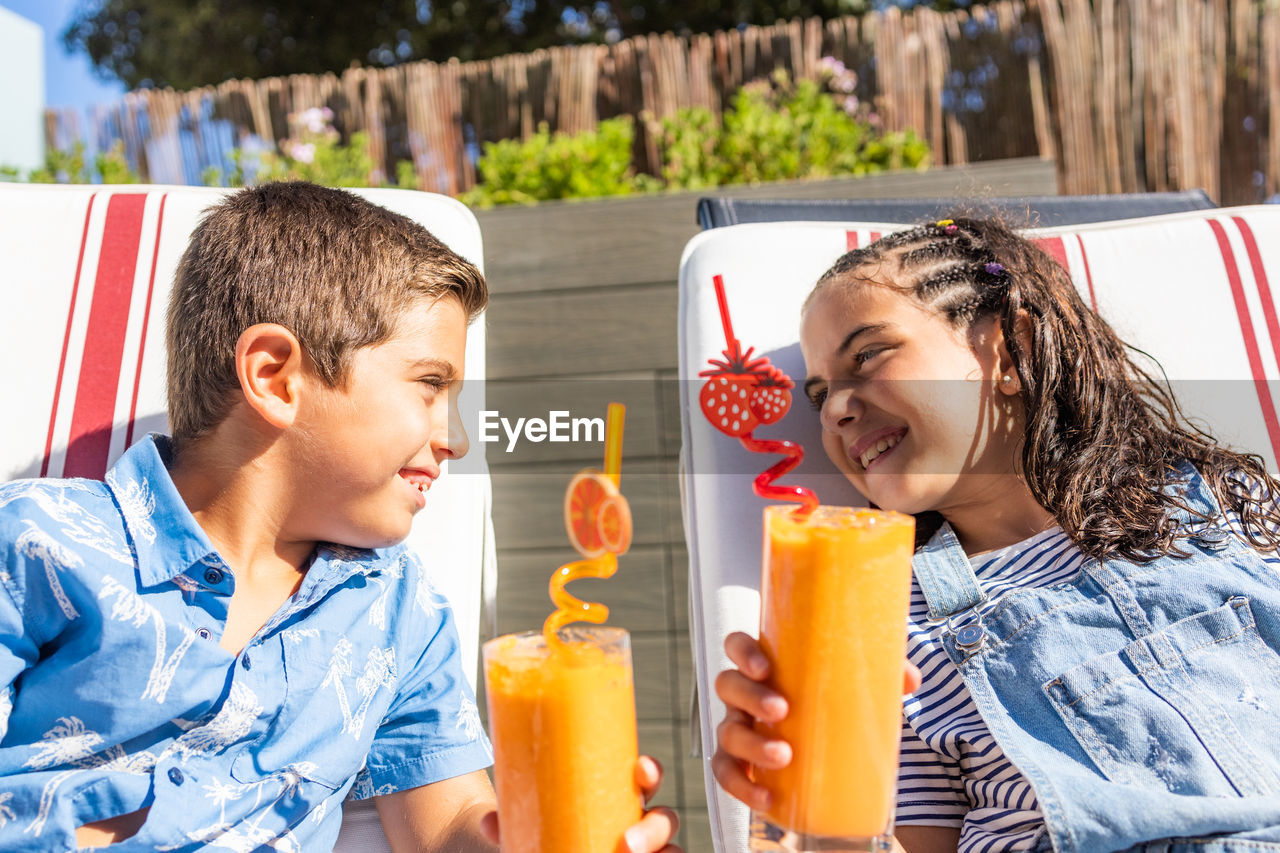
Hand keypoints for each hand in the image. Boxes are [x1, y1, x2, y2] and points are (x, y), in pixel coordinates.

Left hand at [479, 755, 680, 852]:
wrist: (538, 851)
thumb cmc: (543, 832)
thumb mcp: (529, 823)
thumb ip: (511, 821)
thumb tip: (492, 821)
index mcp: (616, 796)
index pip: (646, 779)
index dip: (651, 773)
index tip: (641, 771)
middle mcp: (635, 822)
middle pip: (664, 819)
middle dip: (655, 828)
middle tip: (627, 842)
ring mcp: (641, 849)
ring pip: (670, 850)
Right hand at [712, 632, 920, 810]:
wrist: (824, 739)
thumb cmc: (828, 698)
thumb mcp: (853, 680)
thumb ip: (880, 670)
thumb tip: (909, 678)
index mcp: (764, 666)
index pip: (737, 645)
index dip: (742, 652)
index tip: (765, 666)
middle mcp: (744, 695)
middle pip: (728, 686)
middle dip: (751, 697)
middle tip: (782, 711)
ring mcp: (738, 728)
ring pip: (727, 733)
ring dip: (751, 745)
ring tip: (784, 757)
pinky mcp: (741, 764)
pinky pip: (728, 773)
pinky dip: (742, 786)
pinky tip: (767, 797)